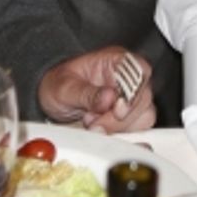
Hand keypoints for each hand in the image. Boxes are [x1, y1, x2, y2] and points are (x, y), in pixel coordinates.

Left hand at [37, 47, 154, 132]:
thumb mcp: (65, 87)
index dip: (134, 91)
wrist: (52, 99)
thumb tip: (109, 98)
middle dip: (118, 117)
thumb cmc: (59, 84)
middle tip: (92, 121)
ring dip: (119, 127)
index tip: (117, 110)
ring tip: (93, 124)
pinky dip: (121, 135)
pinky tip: (102, 130)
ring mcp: (131, 97)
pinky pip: (138, 129)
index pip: (140, 69)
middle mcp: (128, 77)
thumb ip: (86, 93)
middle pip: (143, 98)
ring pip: (144, 116)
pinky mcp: (130, 117)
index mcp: (115, 60)